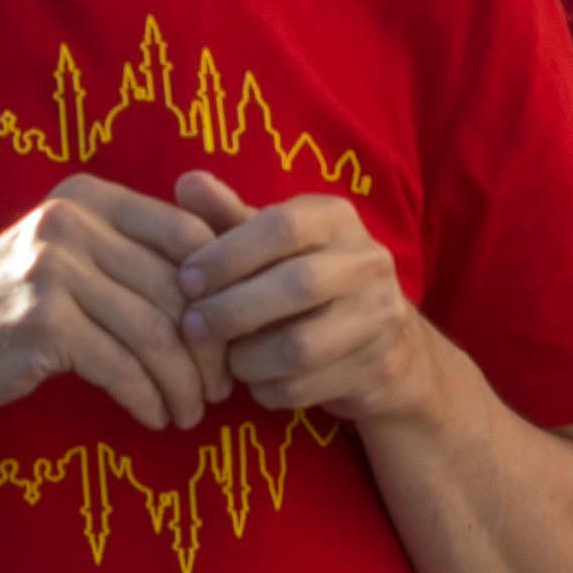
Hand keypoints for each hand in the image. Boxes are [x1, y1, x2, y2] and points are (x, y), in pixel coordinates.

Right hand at [0, 175, 216, 432]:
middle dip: (209, 347)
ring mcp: (53, 270)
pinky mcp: (42, 322)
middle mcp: (70, 221)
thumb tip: (228, 289)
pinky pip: (120, 367)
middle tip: (223, 387)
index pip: (187, 233)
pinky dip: (147, 398)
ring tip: (193, 412)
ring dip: (183, 382)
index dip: (222, 288)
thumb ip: (130, 255)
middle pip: (176, 287)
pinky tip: (156, 417)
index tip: (232, 334)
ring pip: (154, 331)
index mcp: (87, 196)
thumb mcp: (68, 257)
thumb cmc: (13, 306)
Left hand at [170, 175, 445, 427]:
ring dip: (247, 358)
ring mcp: (379, 317)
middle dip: (232, 310)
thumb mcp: (271, 244)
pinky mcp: (376, 368)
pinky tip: (257, 380)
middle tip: (192, 326)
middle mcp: (368, 261)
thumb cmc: (308, 280)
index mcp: (337, 219)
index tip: (187, 279)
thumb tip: (185, 183)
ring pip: (300, 346)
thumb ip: (228, 216)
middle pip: (297, 285)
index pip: (283, 226)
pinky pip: (305, 387)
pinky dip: (267, 389)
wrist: (387, 343)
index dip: (228, 254)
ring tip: (226, 358)